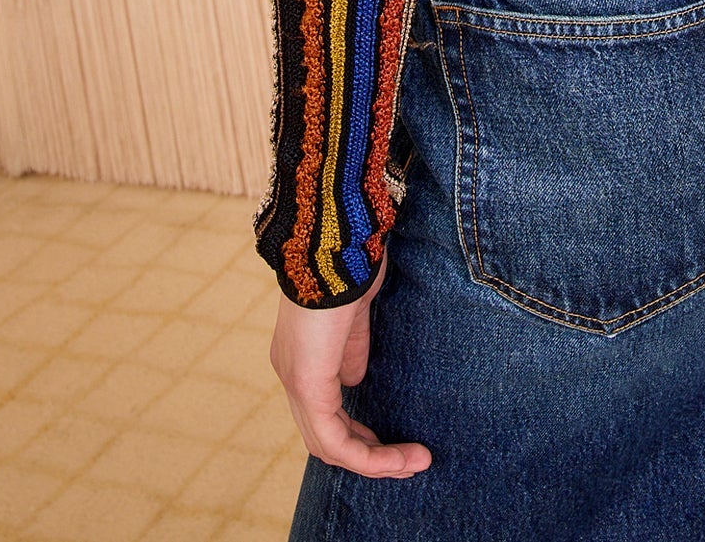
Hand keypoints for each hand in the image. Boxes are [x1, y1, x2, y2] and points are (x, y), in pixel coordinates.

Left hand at [269, 247, 431, 477]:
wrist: (334, 240)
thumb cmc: (349, 263)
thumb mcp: (353, 314)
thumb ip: (352, 347)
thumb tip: (355, 381)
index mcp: (301, 354)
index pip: (323, 413)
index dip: (358, 433)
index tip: (395, 442)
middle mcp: (290, 372)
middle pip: (323, 438)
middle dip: (369, 455)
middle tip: (409, 462)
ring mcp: (295, 380)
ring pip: (328, 447)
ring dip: (374, 462)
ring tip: (414, 463)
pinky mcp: (307, 384)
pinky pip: (334, 441)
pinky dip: (368, 457)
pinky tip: (398, 459)